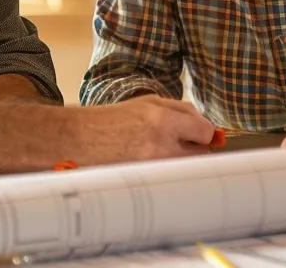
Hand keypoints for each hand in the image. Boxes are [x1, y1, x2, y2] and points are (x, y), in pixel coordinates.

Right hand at [65, 95, 216, 164]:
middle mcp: (160, 145)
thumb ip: (181, 112)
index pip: (205, 132)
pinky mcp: (144, 182)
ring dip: (181, 163)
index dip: (205, 134)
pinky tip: (151, 165)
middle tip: (183, 146)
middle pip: (200, 155)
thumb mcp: (149, 103)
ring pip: (185, 168)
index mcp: (163, 120)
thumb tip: (207, 128)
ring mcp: (152, 167)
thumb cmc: (112, 119)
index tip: (200, 135)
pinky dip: (166, 173)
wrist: (79, 138)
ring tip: (162, 155)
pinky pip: (168, 179)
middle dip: (196, 150)